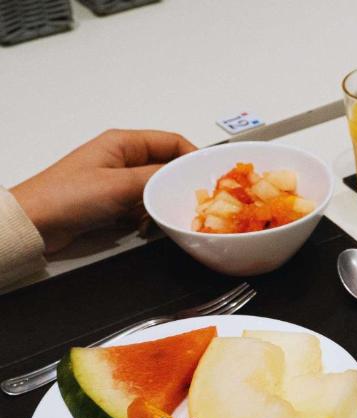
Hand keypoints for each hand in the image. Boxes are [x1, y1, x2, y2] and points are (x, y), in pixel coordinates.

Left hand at [10, 129, 195, 252]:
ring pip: (156, 188)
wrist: (36, 222)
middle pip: (166, 166)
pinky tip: (149, 225)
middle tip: (196, 199)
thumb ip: (156, 179)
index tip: (209, 174)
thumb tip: (183, 178)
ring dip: (163, 202)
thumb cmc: (66, 196)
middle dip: (180, 184)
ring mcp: (117, 180)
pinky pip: (143, 205)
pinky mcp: (113, 201)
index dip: (193, 156)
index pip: (171, 141)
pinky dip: (150, 215)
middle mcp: (122, 158)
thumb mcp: (120, 184)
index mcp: (122, 142)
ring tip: (169, 214)